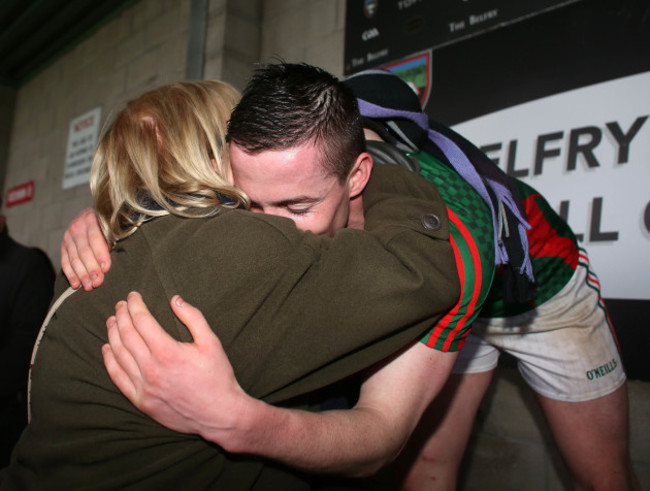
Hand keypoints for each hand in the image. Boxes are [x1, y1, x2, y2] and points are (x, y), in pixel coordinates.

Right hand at [61, 208, 110, 290]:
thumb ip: (115, 237)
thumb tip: (123, 255)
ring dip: (81, 274)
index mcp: (93, 218)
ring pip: (74, 257)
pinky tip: (75, 284)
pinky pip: (65, 261)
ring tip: (88, 286)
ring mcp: (69, 236)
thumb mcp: (114, 225)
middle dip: (91, 268)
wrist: (95, 214)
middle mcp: (78, 226)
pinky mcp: (64, 245)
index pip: (95, 239)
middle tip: (97, 282)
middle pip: (84, 250)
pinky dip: (70, 274)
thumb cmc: (110, 223)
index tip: (106, 268)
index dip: (100, 254)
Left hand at [102, 292, 249, 439]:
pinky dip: (110, 361)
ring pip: (119, 355)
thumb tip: (175, 300)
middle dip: (122, 316)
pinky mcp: (141, 401)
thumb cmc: (218, 377)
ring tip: (112, 321)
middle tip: (120, 305)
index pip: (142, 321)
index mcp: (168, 352)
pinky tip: (106, 349)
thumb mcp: (211, 342)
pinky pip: (118, 378)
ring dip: (112, 334)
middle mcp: (151, 369)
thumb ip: (193, 318)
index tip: (133, 296)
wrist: (219, 414)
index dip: (135, 305)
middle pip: (127, 335)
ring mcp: (144, 387)